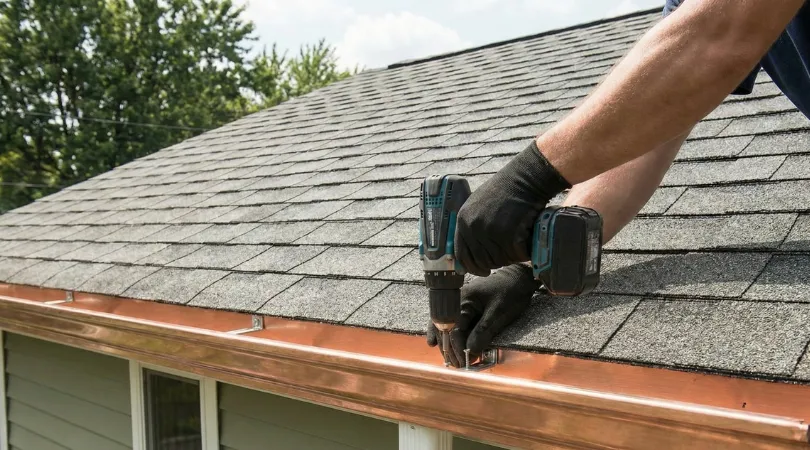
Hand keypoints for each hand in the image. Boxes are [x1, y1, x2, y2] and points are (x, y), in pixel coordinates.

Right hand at [427, 264, 537, 367]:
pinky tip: (434, 343)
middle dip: (450, 349)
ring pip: (445, 327)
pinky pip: (449, 322)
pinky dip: (443, 334)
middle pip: (446, 329)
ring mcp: (457, 303)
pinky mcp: (463, 307)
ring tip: (450, 360)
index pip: (454, 329)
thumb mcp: (499, 314)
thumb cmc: (510, 293)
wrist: (518, 277)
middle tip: (458, 365)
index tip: (465, 361)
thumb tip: (471, 352)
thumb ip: (483, 332)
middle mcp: (456, 301)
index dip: (458, 347)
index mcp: (463, 300)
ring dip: (446, 344)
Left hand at [454, 140, 570, 275]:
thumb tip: (466, 253)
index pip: (462, 254)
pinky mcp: (509, 234)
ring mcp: (490, 231)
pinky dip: (523, 253)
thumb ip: (470, 226)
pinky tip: (525, 243)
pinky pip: (516, 255)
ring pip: (499, 260)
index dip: (472, 266)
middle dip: (495, 263)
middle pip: (482, 260)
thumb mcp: (477, 205)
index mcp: (463, 221)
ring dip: (510, 257)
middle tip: (506, 256)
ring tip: (517, 245)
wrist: (524, 178)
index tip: (482, 271)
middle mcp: (473, 227)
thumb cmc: (504, 191)